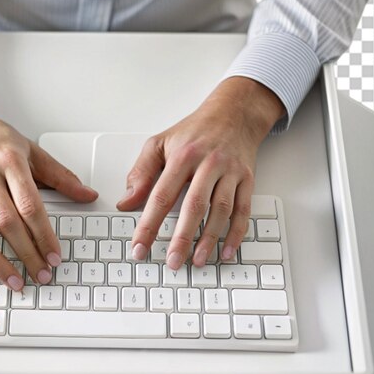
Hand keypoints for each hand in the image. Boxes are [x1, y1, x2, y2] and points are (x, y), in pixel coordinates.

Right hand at [0, 86, 97, 289]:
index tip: (55, 256)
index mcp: (10, 161)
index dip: (44, 234)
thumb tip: (88, 195)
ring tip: (12, 281)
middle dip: (26, 253)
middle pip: (6, 222)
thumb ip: (60, 175)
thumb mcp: (31, 149)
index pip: (30, 205)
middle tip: (41, 274)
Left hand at [116, 76, 285, 267]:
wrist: (235, 113)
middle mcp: (208, 164)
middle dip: (182, 237)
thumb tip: (126, 202)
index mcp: (183, 156)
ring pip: (221, 210)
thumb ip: (141, 172)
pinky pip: (244, 210)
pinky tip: (227, 251)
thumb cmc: (194, 131)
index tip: (140, 247)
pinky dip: (237, 233)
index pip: (161, 195)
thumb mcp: (160, 143)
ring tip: (198, 261)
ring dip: (210, 238)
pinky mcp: (247, 179)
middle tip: (173, 261)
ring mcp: (231, 172)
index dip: (149, 224)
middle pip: (194, 205)